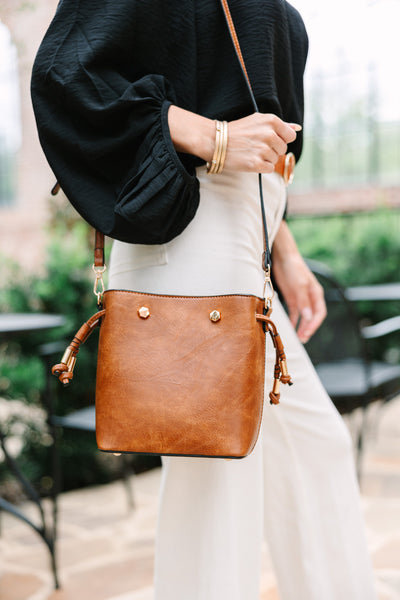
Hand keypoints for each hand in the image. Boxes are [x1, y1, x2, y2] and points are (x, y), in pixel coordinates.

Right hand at [168, 106, 300, 171]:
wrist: (216, 141)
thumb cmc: (237, 131)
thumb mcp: (259, 121)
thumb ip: (280, 125)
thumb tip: (298, 128)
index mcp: (271, 121)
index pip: (290, 136)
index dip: (281, 139)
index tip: (268, 139)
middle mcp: (269, 134)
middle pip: (283, 149)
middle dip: (272, 150)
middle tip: (256, 146)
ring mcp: (262, 150)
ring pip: (275, 159)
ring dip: (265, 158)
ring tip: (251, 152)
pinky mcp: (256, 164)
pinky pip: (269, 168)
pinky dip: (261, 167)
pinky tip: (250, 160)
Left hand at [272, 222, 326, 342]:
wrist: (282, 256)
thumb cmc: (294, 268)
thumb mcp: (299, 285)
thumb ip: (303, 302)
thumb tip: (308, 318)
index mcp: (316, 294)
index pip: (319, 313)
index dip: (314, 325)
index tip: (307, 333)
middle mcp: (310, 297)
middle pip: (312, 317)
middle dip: (308, 329)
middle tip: (302, 339)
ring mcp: (300, 298)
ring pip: (303, 317)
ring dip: (301, 327)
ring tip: (297, 338)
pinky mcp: (291, 297)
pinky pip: (294, 312)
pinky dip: (293, 321)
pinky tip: (290, 328)